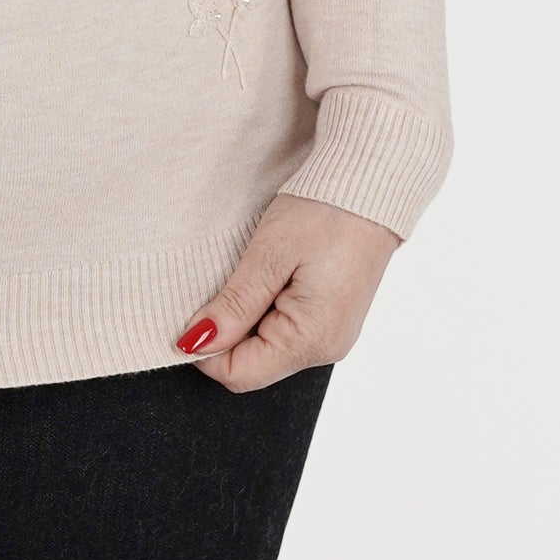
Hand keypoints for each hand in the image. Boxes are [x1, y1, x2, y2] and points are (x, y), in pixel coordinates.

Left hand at [175, 192, 398, 392]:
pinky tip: (268, 275)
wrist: (371, 185)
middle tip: (221, 281)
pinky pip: (287, 330)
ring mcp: (333, 335)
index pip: (240, 374)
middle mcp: (326, 348)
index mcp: (311, 340)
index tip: (188, 313)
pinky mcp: (333, 318)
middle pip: (253, 364)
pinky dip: (266, 308)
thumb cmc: (324, 213)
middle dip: (227, 332)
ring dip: (246, 318)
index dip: (205, 349)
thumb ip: (234, 306)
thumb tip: (195, 344)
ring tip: (250, 272)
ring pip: (268, 346)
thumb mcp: (269, 255)